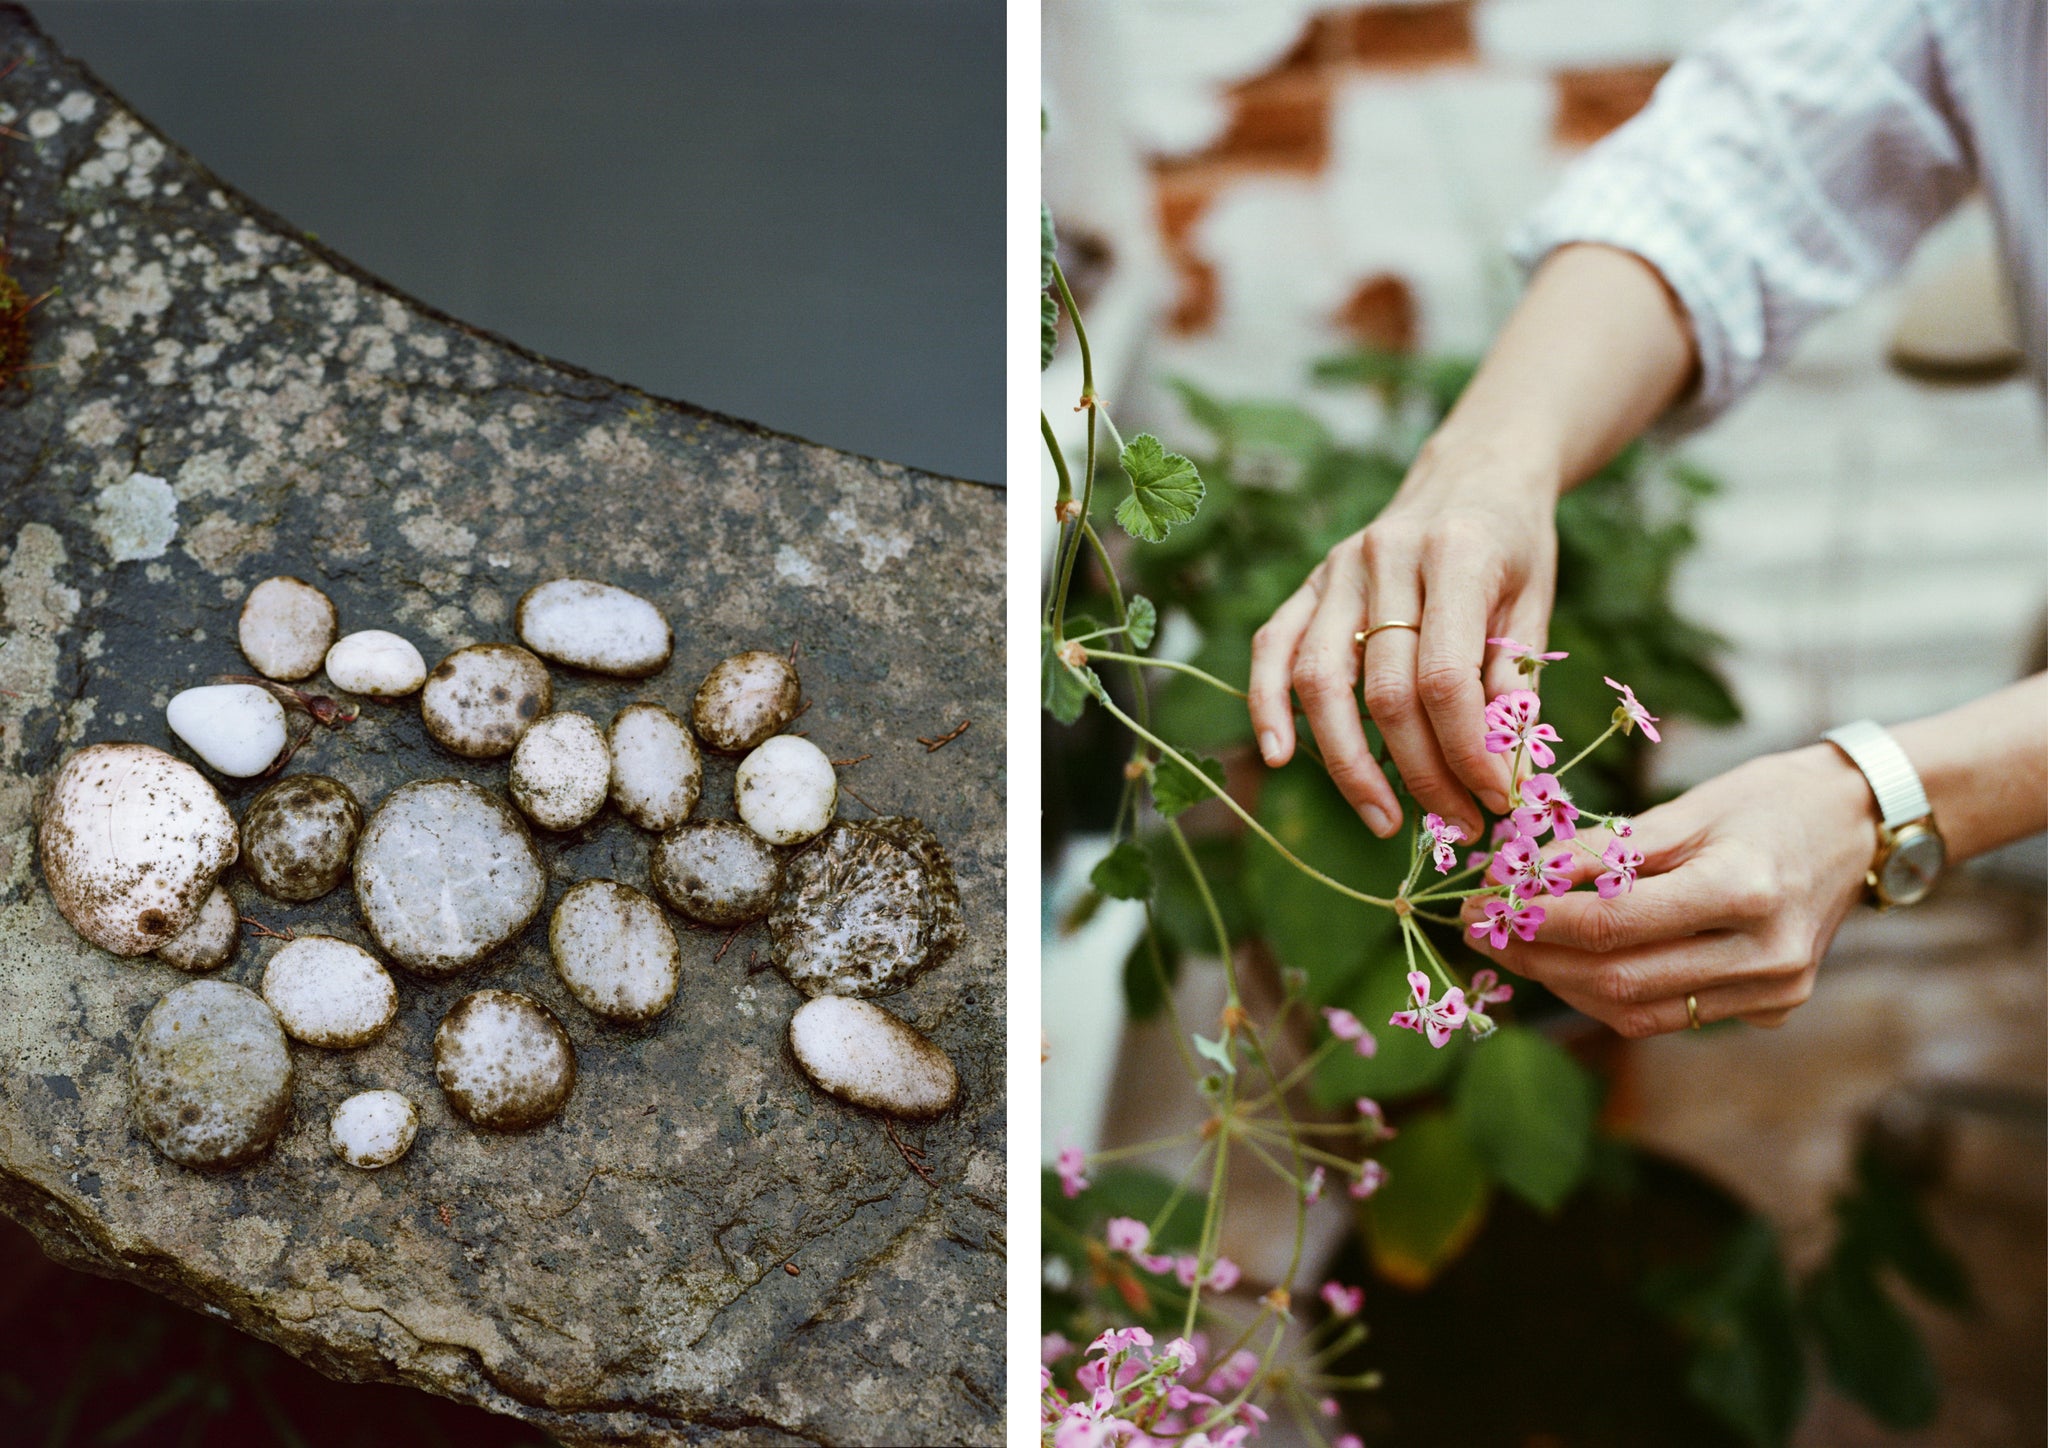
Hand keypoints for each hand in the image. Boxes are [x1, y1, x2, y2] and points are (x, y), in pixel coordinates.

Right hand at [1246, 434, 1559, 839]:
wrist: (1473, 472)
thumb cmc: (1513, 545)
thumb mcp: (1535, 603)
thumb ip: (1515, 682)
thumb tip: (1504, 772)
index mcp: (1456, 555)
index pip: (1446, 678)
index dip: (1467, 751)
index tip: (1494, 798)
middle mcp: (1386, 558)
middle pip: (1385, 691)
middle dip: (1420, 772)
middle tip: (1456, 822)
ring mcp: (1337, 568)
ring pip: (1321, 681)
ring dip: (1349, 762)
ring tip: (1383, 818)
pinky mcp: (1308, 583)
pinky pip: (1272, 648)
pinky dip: (1268, 705)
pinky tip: (1279, 755)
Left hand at [1463, 745, 1879, 1035]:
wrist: (1860, 825)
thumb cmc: (1769, 800)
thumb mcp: (1688, 808)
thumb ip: (1606, 850)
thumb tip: (1521, 875)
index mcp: (1745, 891)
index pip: (1613, 925)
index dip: (1536, 920)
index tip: (1482, 903)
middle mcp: (1766, 955)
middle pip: (1618, 980)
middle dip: (1536, 958)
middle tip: (1481, 930)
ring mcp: (1775, 991)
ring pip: (1638, 1013)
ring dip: (1564, 984)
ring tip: (1516, 947)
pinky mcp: (1773, 1007)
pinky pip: (1671, 1015)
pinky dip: (1612, 994)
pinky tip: (1572, 963)